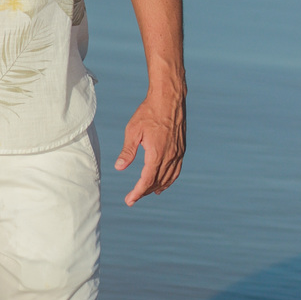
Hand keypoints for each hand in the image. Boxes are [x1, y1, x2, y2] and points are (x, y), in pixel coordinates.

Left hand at [114, 88, 185, 203]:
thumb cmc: (148, 113)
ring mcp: (178, 153)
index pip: (147, 180)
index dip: (137, 192)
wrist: (169, 99)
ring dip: (157, 187)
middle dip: (144, 191)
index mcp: (157, 154)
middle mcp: (170, 156)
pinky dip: (169, 179)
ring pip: (168, 178)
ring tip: (147, 193)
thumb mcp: (133, 131)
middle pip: (157, 181)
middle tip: (132, 198)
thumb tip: (119, 168)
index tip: (129, 201)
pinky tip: (163, 182)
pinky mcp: (181, 149)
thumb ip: (128, 152)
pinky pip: (176, 170)